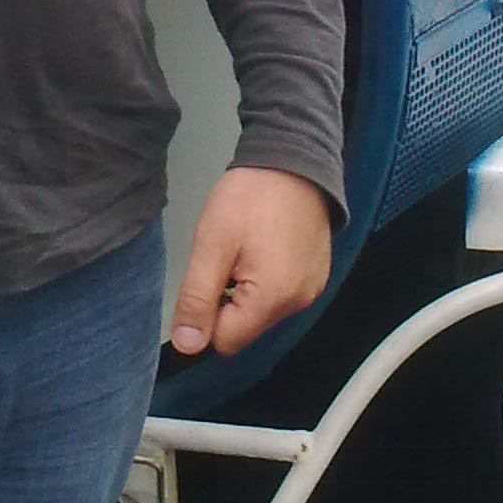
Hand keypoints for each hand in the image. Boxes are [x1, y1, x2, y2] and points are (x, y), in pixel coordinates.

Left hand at [170, 166, 331, 357]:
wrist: (293, 156)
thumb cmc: (249, 197)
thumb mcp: (212, 244)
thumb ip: (197, 298)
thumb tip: (186, 346)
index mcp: (273, 299)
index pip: (225, 341)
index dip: (206, 314)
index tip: (208, 275)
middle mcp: (299, 303)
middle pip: (245, 328)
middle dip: (227, 300)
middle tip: (227, 255)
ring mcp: (312, 289)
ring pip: (261, 313)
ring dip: (245, 290)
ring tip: (246, 247)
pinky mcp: (316, 276)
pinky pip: (281, 296)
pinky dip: (266, 280)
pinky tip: (264, 247)